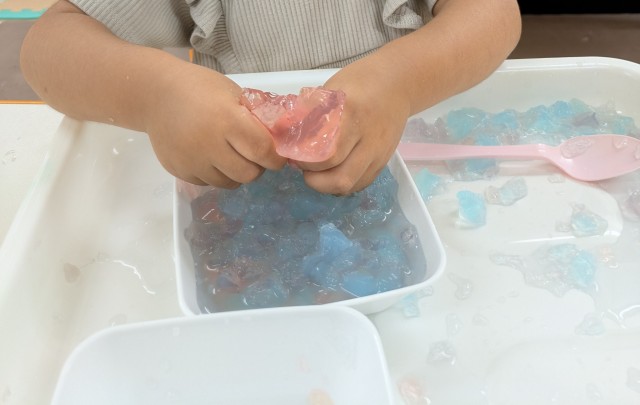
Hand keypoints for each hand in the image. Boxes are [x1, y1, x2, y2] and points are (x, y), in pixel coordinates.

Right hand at [145, 63, 286, 187]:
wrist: (156, 94)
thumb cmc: (200, 88)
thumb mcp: (233, 94)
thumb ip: (255, 118)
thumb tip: (279, 140)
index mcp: (227, 120)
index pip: (262, 151)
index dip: (275, 158)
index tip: (277, 156)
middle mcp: (209, 144)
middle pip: (248, 174)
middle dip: (257, 167)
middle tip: (254, 156)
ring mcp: (192, 161)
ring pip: (229, 183)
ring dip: (236, 173)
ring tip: (231, 155)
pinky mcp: (180, 171)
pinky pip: (208, 183)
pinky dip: (216, 174)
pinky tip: (211, 157)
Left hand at [293, 58, 410, 194]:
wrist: (398, 84)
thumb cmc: (360, 81)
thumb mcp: (331, 89)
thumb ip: (310, 113)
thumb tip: (282, 132)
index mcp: (352, 116)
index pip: (327, 154)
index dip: (306, 162)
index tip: (293, 154)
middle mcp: (368, 140)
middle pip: (340, 178)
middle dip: (315, 180)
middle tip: (303, 167)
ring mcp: (378, 154)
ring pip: (351, 185)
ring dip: (328, 186)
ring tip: (317, 172)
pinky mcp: (383, 162)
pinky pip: (361, 183)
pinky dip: (343, 185)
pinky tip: (333, 173)